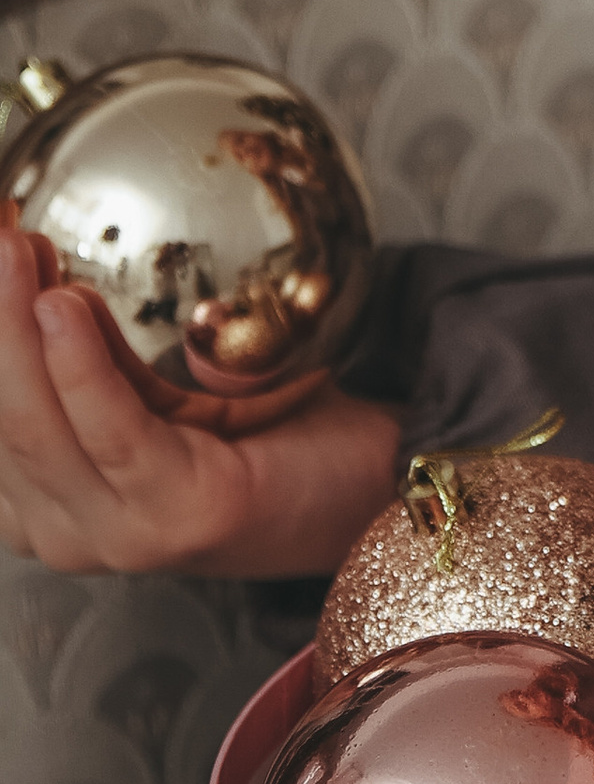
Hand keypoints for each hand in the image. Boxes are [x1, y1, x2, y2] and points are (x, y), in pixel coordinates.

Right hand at [0, 214, 401, 575]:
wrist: (370, 484)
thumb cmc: (266, 434)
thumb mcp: (157, 389)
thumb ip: (95, 356)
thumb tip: (34, 266)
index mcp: (43, 501)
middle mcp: (63, 532)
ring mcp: (117, 536)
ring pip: (36, 425)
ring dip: (15, 328)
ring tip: (12, 247)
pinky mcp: (178, 516)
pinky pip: (113, 430)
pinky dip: (81, 366)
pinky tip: (63, 304)